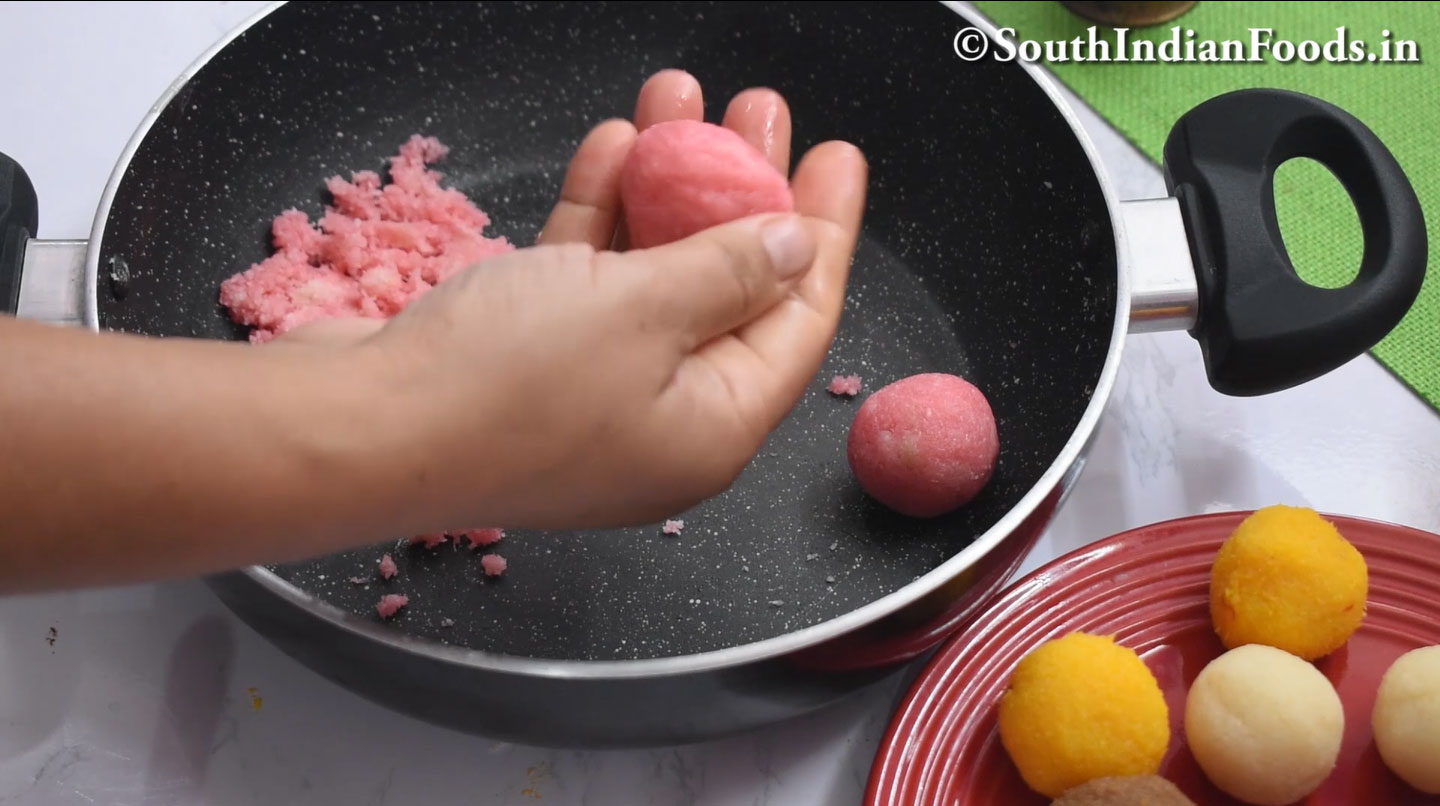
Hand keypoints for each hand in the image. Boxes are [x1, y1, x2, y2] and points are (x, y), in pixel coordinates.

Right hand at [293, 70, 867, 531]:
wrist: (357, 428)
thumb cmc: (507, 386)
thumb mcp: (645, 313)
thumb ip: (727, 271)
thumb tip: (795, 247)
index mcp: (713, 428)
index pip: (799, 320)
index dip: (824, 233)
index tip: (835, 156)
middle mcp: (661, 414)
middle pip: (727, 286)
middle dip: (744, 189)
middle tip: (758, 108)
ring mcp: (592, 387)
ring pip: (652, 270)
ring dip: (667, 183)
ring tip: (681, 97)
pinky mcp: (528, 358)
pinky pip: (586, 276)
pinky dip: (602, 213)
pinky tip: (614, 145)